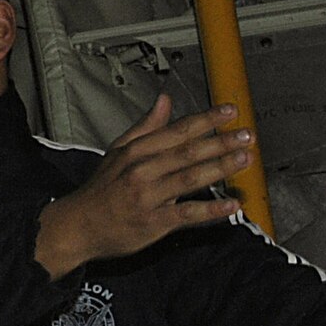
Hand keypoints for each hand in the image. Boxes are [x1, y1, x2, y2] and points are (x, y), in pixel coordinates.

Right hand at [35, 96, 251, 278]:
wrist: (79, 225)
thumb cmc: (102, 188)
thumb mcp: (118, 151)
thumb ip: (145, 127)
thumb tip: (164, 101)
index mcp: (134, 151)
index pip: (176, 131)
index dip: (205, 120)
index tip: (229, 112)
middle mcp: (141, 170)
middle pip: (187, 152)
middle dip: (220, 142)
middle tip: (247, 135)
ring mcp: (148, 197)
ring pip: (189, 178)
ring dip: (219, 168)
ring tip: (244, 159)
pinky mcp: (154, 222)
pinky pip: (187, 214)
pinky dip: (211, 210)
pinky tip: (231, 204)